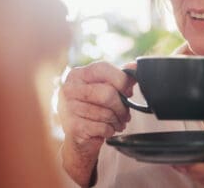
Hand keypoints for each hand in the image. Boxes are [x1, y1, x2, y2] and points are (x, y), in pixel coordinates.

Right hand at [57, 62, 134, 186]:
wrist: (78, 137)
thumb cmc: (93, 109)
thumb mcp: (104, 89)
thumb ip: (119, 77)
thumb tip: (135, 65)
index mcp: (77, 74)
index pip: (102, 68)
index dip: (121, 79)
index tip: (128, 92)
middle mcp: (69, 89)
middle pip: (107, 93)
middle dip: (122, 107)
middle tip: (125, 114)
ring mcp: (68, 108)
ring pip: (106, 113)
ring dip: (117, 121)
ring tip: (116, 123)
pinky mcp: (73, 127)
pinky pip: (102, 127)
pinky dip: (110, 131)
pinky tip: (106, 130)